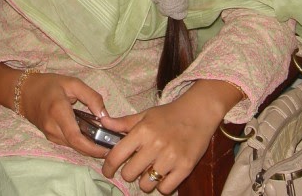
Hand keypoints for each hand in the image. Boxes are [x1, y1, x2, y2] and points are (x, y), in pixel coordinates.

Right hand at [21, 72, 108, 157]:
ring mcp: (49, 134)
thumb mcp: (72, 83)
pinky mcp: (49, 137)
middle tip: (111, 146)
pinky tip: (91, 137)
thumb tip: (105, 115)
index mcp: (58, 111)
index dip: (92, 147)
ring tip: (104, 141)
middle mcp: (52, 127)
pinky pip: (67, 143)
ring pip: (72, 146)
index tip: (107, 149)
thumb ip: (91, 97)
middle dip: (94, 150)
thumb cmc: (49, 84)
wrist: (24, 91)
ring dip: (88, 147)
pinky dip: (80, 143)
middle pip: (76, 146)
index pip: (76, 137)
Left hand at [101, 80, 241, 193]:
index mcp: (142, 131)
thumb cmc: (169, 114)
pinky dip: (161, 185)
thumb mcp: (145, 114)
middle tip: (134, 167)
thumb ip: (123, 123)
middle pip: (129, 174)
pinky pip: (165, 189)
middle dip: (128, 173)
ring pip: (146, 184)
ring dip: (145, 180)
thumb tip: (103, 122)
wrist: (198, 113)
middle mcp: (155, 145)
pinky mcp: (185, 168)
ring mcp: (170, 158)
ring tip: (150, 170)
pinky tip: (163, 174)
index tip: (108, 171)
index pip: (116, 155)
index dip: (108, 167)